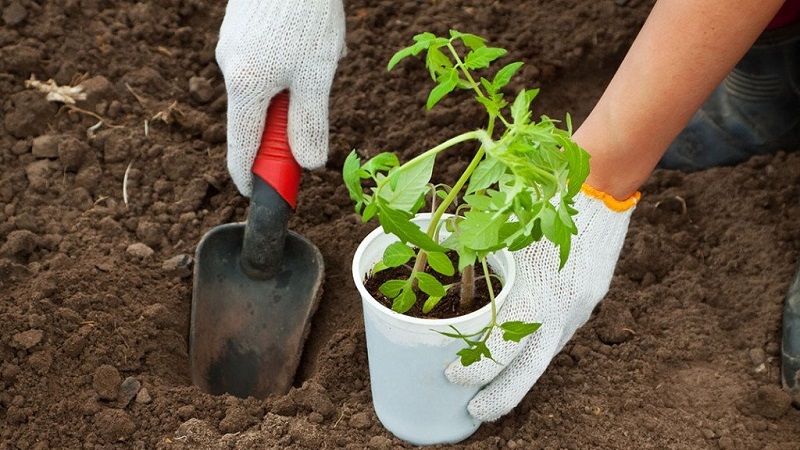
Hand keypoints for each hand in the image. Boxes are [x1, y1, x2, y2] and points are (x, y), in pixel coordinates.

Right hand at [216, 0, 345, 195]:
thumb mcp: (317, 75)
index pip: (241, 149)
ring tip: (319, 55)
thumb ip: (310, 123)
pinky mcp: (240, 30)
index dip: (251, 177)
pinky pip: (265, 63)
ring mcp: (232, 47)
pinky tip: (309, 39)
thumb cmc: (306, 13)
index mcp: (245, 87)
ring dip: (294, 88)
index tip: (261, 194)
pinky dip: (289, 66)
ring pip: (266, 88)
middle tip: (315, 105)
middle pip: (256, 119)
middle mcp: (230, 69)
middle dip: (287, 121)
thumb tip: (308, 163)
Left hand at [445, 186, 638, 421]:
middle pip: (529, 370)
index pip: (502, 346)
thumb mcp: (507, 229)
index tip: (452, 376)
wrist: (600, 189)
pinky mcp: (587, 304)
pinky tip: (519, 355)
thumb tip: (443, 264)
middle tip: (473, 412)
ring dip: (518, 376)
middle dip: (500, 397)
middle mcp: (561, 309)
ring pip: (545, 355)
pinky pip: (558, 335)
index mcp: (536, 292)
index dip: (476, 367)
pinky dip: (535, 350)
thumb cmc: (542, 203)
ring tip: (492, 390)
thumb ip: (478, 252)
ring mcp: (579, 310)